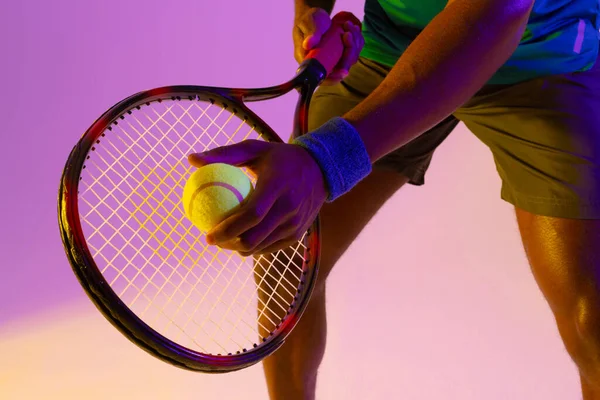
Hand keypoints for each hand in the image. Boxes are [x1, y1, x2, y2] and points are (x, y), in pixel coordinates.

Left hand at [188, 140, 326, 255]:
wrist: (321, 169)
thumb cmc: (280, 158)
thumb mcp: (254, 149)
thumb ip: (224, 154)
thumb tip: (191, 159)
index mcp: (277, 186)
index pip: (251, 215)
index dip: (227, 229)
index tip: (207, 234)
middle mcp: (289, 208)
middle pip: (254, 238)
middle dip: (228, 244)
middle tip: (212, 240)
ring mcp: (296, 224)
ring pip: (260, 247)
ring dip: (238, 248)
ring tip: (223, 240)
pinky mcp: (298, 234)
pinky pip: (270, 248)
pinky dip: (253, 247)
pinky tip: (241, 239)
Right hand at [293, 8, 363, 83]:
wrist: (315, 17)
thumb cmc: (308, 21)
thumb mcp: (307, 24)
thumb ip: (309, 34)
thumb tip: (308, 45)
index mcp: (309, 63)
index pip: (322, 78)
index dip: (333, 78)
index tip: (343, 72)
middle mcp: (322, 65)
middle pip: (340, 70)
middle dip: (348, 53)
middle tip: (347, 34)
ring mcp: (334, 61)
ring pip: (350, 60)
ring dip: (354, 43)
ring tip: (347, 25)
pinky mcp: (342, 55)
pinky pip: (353, 53)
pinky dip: (356, 41)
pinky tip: (353, 29)